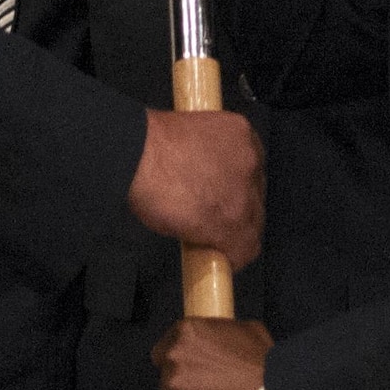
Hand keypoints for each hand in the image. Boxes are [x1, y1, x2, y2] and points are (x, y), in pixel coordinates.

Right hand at [126, 107, 263, 270]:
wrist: (137, 159)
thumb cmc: (147, 144)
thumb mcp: (187, 136)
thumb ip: (205, 155)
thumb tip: (201, 177)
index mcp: (239, 132)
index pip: (250, 166)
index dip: (233, 185)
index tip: (220, 193)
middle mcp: (250, 160)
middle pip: (253, 195)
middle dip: (234, 207)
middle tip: (207, 214)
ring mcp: (245, 194)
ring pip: (252, 223)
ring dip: (230, 232)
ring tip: (203, 235)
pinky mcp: (234, 223)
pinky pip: (244, 249)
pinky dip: (229, 257)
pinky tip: (210, 255)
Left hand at [150, 318, 275, 389]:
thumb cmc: (265, 362)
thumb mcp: (243, 329)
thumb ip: (216, 333)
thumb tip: (215, 340)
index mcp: (186, 334)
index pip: (162, 350)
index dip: (177, 361)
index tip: (189, 368)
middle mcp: (176, 363)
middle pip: (166, 379)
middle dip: (183, 385)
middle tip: (208, 389)